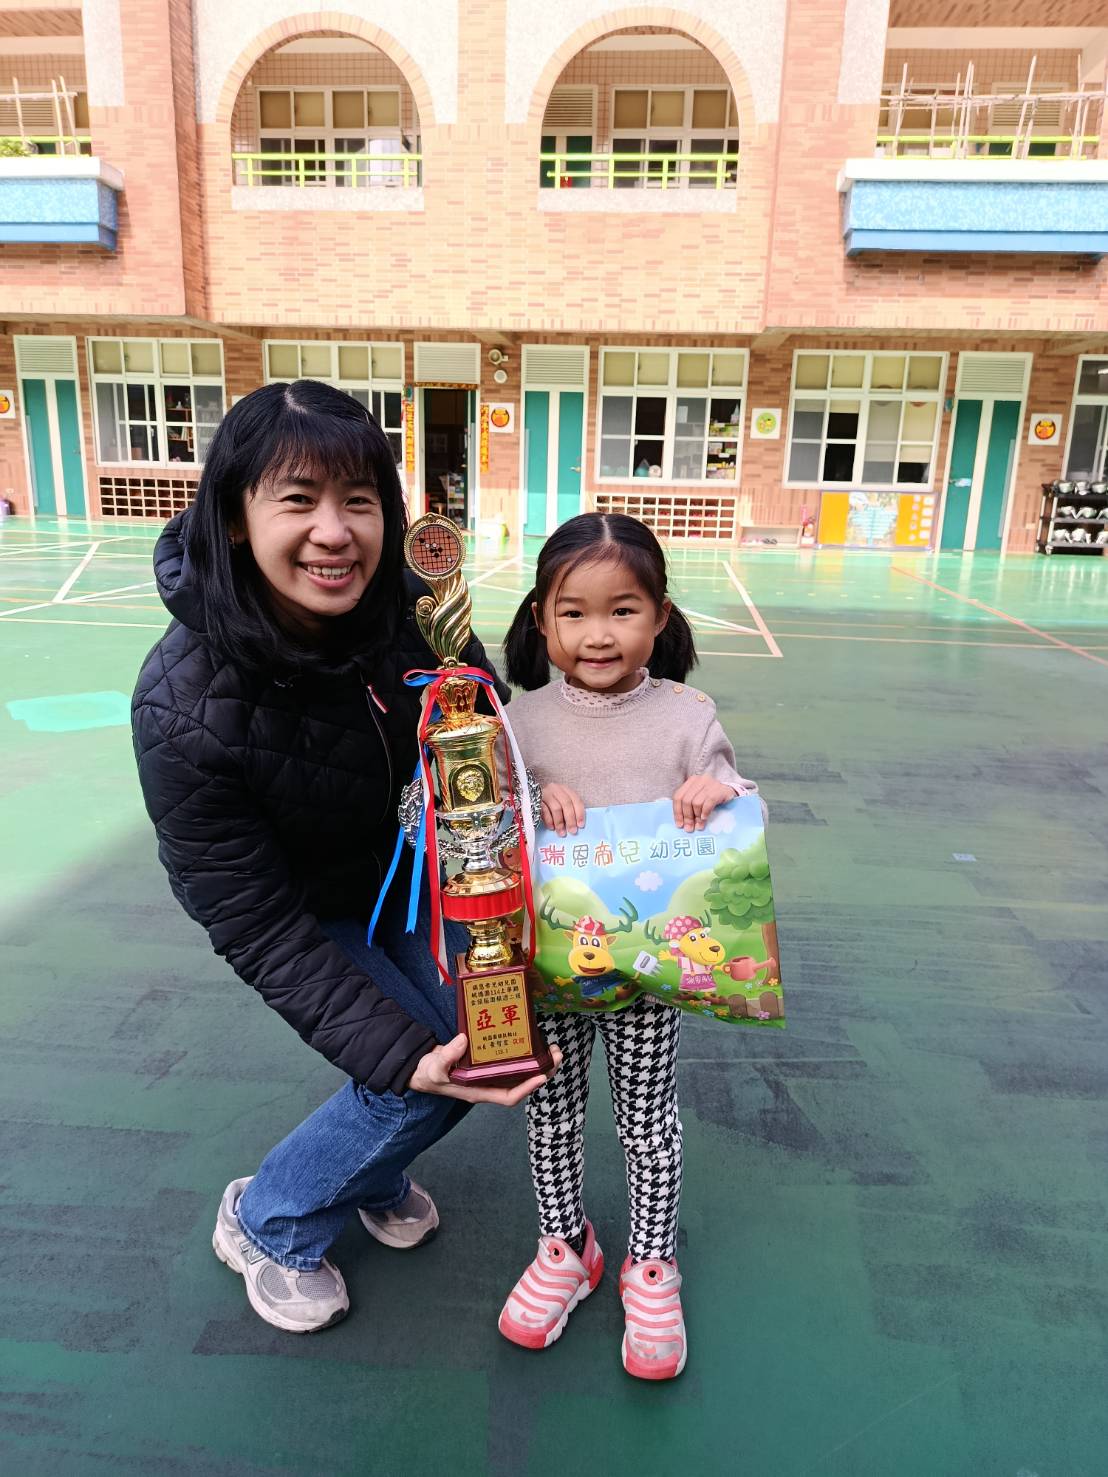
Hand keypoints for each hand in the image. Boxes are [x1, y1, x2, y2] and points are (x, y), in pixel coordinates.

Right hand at [407, 1033, 562, 1104]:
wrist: (422, 1069)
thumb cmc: (428, 1073)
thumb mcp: (434, 1068)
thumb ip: (447, 1057)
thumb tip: (463, 1041)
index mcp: (479, 1091)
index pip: (509, 1096)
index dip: (527, 1088)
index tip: (542, 1075)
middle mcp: (489, 1084)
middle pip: (522, 1083)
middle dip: (542, 1072)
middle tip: (556, 1054)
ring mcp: (490, 1075)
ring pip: (521, 1072)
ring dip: (539, 1062)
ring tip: (552, 1048)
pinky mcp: (489, 1063)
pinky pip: (512, 1061)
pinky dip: (524, 1053)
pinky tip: (532, 1040)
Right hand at [541, 783, 585, 836]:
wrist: (528, 798)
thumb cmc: (549, 804)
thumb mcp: (561, 804)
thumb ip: (569, 811)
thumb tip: (577, 826)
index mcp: (565, 789)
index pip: (576, 800)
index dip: (580, 813)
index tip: (581, 825)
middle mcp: (556, 789)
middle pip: (566, 804)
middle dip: (570, 819)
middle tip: (572, 831)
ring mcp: (545, 793)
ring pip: (556, 808)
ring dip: (560, 822)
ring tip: (562, 833)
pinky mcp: (536, 799)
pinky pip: (544, 811)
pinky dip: (549, 820)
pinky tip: (551, 828)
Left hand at [672, 775, 732, 831]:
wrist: (731, 793)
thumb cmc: (712, 798)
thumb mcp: (699, 799)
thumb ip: (689, 807)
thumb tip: (682, 824)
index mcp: (691, 782)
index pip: (678, 796)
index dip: (677, 812)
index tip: (679, 825)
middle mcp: (699, 780)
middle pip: (686, 800)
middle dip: (687, 817)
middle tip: (689, 828)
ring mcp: (710, 783)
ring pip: (696, 802)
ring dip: (696, 817)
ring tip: (699, 826)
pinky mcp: (719, 789)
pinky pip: (708, 803)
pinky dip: (705, 812)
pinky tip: (705, 818)